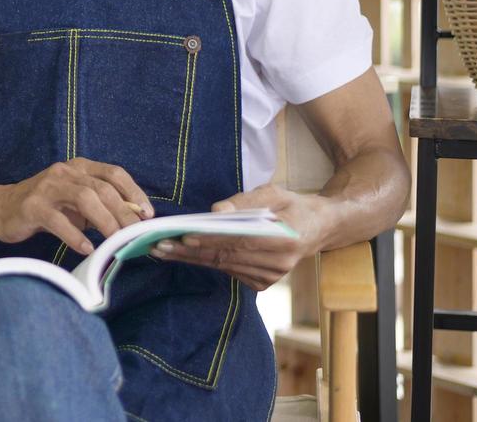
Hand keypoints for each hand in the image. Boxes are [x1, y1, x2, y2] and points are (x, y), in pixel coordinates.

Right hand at [0, 158, 153, 255]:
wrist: (0, 209)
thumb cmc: (45, 207)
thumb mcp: (75, 203)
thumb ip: (100, 206)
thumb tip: (132, 221)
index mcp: (78, 167)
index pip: (114, 173)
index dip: (134, 192)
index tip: (147, 214)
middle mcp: (64, 172)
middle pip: (102, 188)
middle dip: (124, 213)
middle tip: (135, 234)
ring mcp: (47, 187)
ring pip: (84, 198)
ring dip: (105, 221)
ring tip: (115, 241)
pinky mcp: (33, 206)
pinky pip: (58, 220)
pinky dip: (75, 236)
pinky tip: (86, 249)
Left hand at [149, 184, 322, 289]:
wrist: (317, 229)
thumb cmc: (292, 205)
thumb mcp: (274, 193)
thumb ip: (245, 201)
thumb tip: (216, 210)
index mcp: (286, 238)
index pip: (241, 240)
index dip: (212, 239)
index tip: (185, 236)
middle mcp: (279, 263)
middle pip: (227, 256)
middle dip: (190, 251)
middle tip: (159, 246)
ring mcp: (271, 277)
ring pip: (224, 266)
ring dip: (191, 259)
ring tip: (162, 250)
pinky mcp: (262, 283)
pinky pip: (228, 270)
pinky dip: (205, 262)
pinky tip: (182, 255)